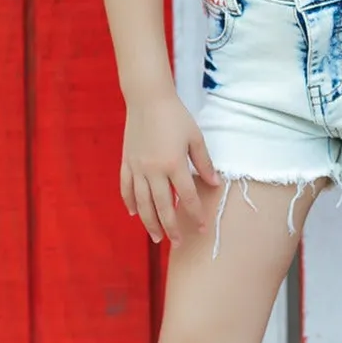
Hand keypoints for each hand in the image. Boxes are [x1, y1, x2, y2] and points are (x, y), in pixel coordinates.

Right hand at [120, 90, 219, 244]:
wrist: (147, 99)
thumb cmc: (175, 116)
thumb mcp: (196, 137)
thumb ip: (204, 163)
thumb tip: (215, 184)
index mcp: (174, 164)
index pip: (187, 198)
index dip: (195, 215)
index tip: (202, 229)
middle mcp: (153, 170)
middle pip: (163, 207)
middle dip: (171, 227)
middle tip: (177, 243)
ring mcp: (137, 167)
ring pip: (143, 203)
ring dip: (150, 222)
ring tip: (157, 237)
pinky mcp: (126, 162)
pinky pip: (126, 188)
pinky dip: (130, 203)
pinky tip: (135, 213)